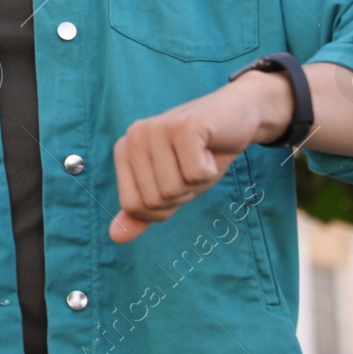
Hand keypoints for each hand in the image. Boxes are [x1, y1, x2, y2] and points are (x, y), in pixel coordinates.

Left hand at [108, 69, 292, 243]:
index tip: (177, 179)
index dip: (163, 207)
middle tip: (192, 166)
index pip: (133, 206)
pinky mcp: (184, 126)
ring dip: (198, 182)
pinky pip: (195, 174)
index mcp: (124, 150)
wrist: (236, 116)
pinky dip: (210, 170)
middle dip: (183, 194)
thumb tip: (116, 237)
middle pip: (155, 200)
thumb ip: (143, 211)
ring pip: (174, 189)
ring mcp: (157, 128)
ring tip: (200, 157)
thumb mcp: (170, 187)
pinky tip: (210, 150)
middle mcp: (134, 136)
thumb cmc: (200, 153)